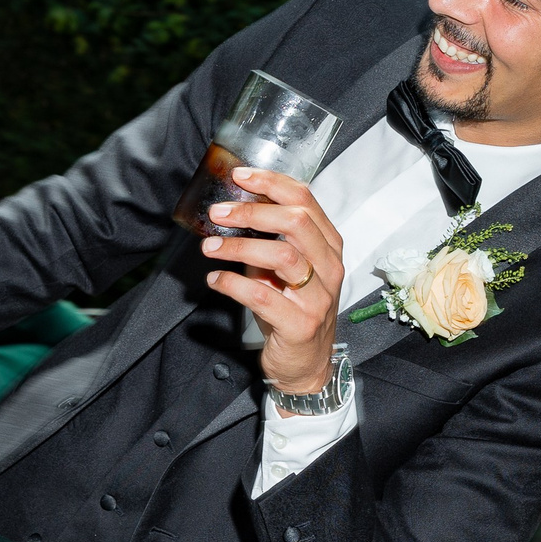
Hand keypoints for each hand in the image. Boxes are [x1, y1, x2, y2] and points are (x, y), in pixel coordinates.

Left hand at [201, 166, 343, 397]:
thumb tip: (232, 210)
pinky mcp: (299, 324)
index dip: (271, 183)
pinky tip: (215, 279)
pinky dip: (233, 283)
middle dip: (252, 212)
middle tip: (218, 213)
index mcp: (328, 246)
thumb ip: (270, 240)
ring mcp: (318, 297)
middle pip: (296, 222)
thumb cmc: (292, 310)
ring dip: (239, 247)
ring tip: (210, 248)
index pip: (305, 201)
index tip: (239, 176)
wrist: (306, 365)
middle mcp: (330, 267)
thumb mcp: (287, 270)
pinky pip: (262, 296)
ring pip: (282, 256)